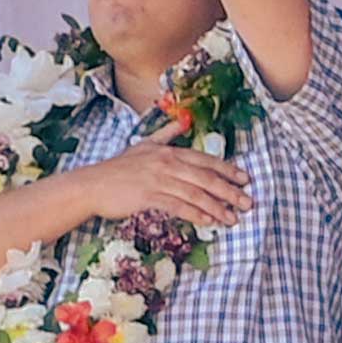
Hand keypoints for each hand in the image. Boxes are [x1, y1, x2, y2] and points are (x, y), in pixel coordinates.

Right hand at [77, 138, 251, 230]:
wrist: (93, 184)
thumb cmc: (119, 168)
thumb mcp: (144, 145)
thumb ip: (166, 134)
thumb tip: (182, 120)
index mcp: (169, 151)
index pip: (205, 160)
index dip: (228, 170)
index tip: (245, 179)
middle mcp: (166, 163)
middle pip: (206, 178)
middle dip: (230, 191)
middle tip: (248, 203)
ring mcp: (158, 179)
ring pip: (195, 194)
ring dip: (217, 208)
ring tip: (232, 219)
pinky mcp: (148, 196)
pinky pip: (178, 206)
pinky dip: (195, 214)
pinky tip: (208, 222)